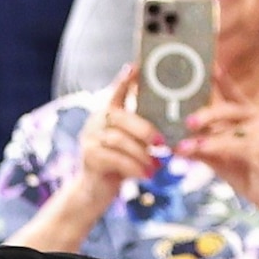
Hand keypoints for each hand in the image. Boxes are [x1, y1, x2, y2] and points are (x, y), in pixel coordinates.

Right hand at [77, 65, 161, 204]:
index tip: (136, 66)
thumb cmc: (118, 165)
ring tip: (158, 165)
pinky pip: (116, 159)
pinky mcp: (90, 158)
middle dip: (144, 129)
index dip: (125, 80)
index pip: (115, 92)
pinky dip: (136, 167)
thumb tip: (169, 124)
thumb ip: (139, 131)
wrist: (94, 192)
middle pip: (119, 116)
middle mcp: (94, 123)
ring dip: (142, 154)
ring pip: (119, 140)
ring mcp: (89, 140)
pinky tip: (148, 175)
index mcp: (105, 115)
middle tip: (162, 143)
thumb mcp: (130, 144)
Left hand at [174, 70, 258, 207]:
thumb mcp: (217, 155)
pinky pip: (232, 144)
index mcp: (246, 115)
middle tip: (185, 122)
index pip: (231, 92)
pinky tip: (194, 152)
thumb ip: (200, 145)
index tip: (208, 63)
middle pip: (227, 108)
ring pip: (228, 127)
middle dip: (204, 115)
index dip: (220, 78)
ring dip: (202, 137)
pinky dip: (210, 148)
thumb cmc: (244, 170)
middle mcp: (257, 117)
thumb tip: (173, 141)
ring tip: (182, 146)